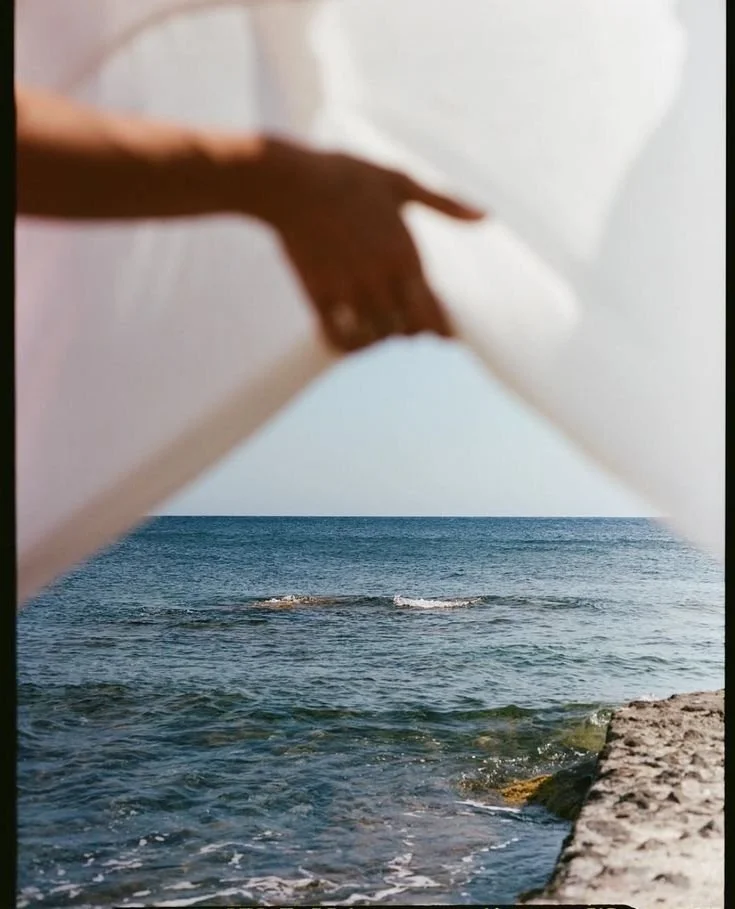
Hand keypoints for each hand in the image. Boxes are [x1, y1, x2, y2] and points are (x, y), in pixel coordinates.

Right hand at [252, 143, 484, 351]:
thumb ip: (444, 204)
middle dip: (406, 330)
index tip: (436, 330)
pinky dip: (346, 346)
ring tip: (373, 327)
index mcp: (405, 256)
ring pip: (374, 339)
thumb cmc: (347, 177)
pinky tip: (347, 336)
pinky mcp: (319, 298)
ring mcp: (348, 292)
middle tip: (401, 321)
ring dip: (376, 337)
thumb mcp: (400, 182)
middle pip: (405, 331)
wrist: (291, 184)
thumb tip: (487, 217)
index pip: (433, 315)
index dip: (438, 329)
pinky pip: (339, 340)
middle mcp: (380, 280)